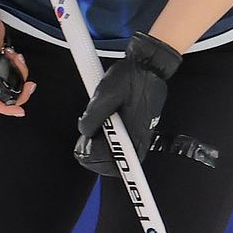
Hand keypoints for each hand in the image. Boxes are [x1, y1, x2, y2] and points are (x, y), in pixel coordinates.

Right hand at [0, 15, 33, 116]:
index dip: (5, 109)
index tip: (19, 112)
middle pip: (5, 95)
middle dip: (20, 91)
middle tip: (31, 85)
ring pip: (12, 82)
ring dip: (20, 72)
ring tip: (17, 59)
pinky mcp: (1, 63)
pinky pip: (15, 70)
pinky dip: (18, 64)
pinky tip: (13, 54)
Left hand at [75, 32, 181, 175]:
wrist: (148, 67)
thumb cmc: (131, 78)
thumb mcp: (105, 94)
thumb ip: (93, 117)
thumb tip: (85, 131)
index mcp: (134, 136)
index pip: (114, 165)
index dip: (95, 160)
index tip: (85, 147)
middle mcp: (138, 141)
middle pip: (110, 164)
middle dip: (91, 151)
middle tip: (85, 134)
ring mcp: (136, 137)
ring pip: (111, 155)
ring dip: (96, 144)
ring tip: (94, 124)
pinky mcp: (134, 131)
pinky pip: (115, 144)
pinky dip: (103, 137)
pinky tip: (100, 123)